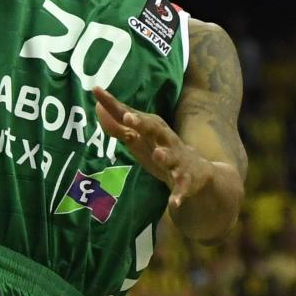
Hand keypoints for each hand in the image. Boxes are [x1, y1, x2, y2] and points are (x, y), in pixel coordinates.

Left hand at [92, 86, 214, 209]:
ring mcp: (176, 160)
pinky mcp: (185, 180)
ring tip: (157, 154)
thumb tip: (98, 108)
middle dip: (142, 123)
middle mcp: (164, 139)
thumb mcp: (139, 138)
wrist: (198, 171)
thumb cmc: (160, 150)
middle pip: (153, 128)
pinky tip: (173, 203)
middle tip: (129, 118)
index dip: (113, 104)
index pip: (129, 114)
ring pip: (170, 156)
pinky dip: (178, 195)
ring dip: (164, 155)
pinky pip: (181, 187)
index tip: (97, 91)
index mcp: (152, 128)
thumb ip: (118, 126)